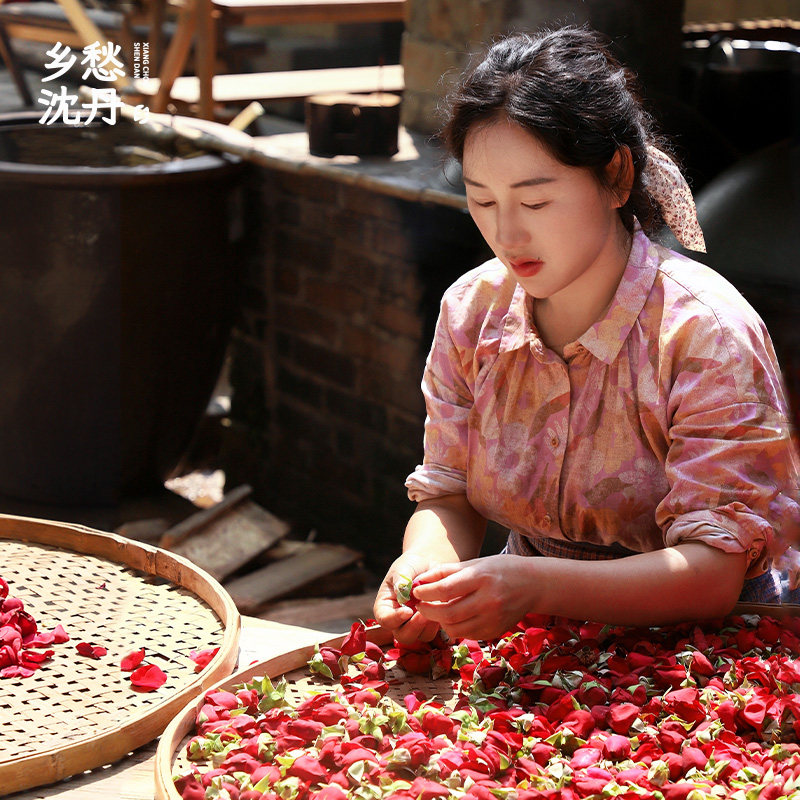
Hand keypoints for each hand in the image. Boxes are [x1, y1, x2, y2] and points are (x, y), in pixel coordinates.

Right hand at [373, 552, 441, 642]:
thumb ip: (401, 579)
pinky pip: (432, 632)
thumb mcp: (403, 567)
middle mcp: (397, 619)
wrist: (428, 565)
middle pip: (401, 635)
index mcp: (385, 606)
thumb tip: (401, 591)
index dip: (395, 619)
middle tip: (424, 614)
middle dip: (413, 628)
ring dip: (427, 626)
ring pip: (418, 637)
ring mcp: (413, 624)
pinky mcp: (427, 625)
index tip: (408, 610)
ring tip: (434, 607)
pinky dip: (437, 624)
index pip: (385, 619)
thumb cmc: (411, 565)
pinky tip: (441, 608)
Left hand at [412, 554, 537, 639]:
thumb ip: (447, 572)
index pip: (446, 589)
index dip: (426, 592)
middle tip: (420, 605)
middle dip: (428, 610)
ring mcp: (494, 619)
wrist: (534, 584)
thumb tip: (420, 580)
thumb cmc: (501, 569)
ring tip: (436, 610)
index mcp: (482, 578)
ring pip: (455, 629)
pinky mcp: (495, 631)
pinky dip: (455, 628)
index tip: (416, 591)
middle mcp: (489, 601)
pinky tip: (454, 617)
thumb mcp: (475, 563)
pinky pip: (467, 635)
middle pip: (448, 613)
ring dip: (440, 621)